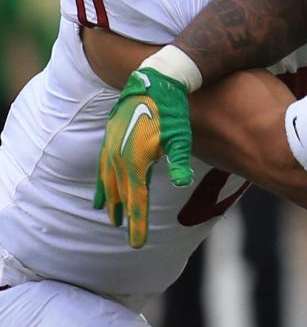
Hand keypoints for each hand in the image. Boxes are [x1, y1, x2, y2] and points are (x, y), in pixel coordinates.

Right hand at [94, 66, 193, 247]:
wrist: (153, 81)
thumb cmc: (172, 110)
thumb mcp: (180, 137)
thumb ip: (181, 161)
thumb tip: (183, 183)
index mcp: (136, 162)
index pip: (137, 201)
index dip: (137, 224)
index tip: (137, 245)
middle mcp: (119, 158)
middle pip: (121, 194)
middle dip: (123, 215)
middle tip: (124, 233)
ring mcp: (112, 146)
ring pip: (107, 180)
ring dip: (109, 199)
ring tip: (108, 214)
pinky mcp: (111, 136)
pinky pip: (102, 165)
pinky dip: (101, 180)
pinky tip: (103, 185)